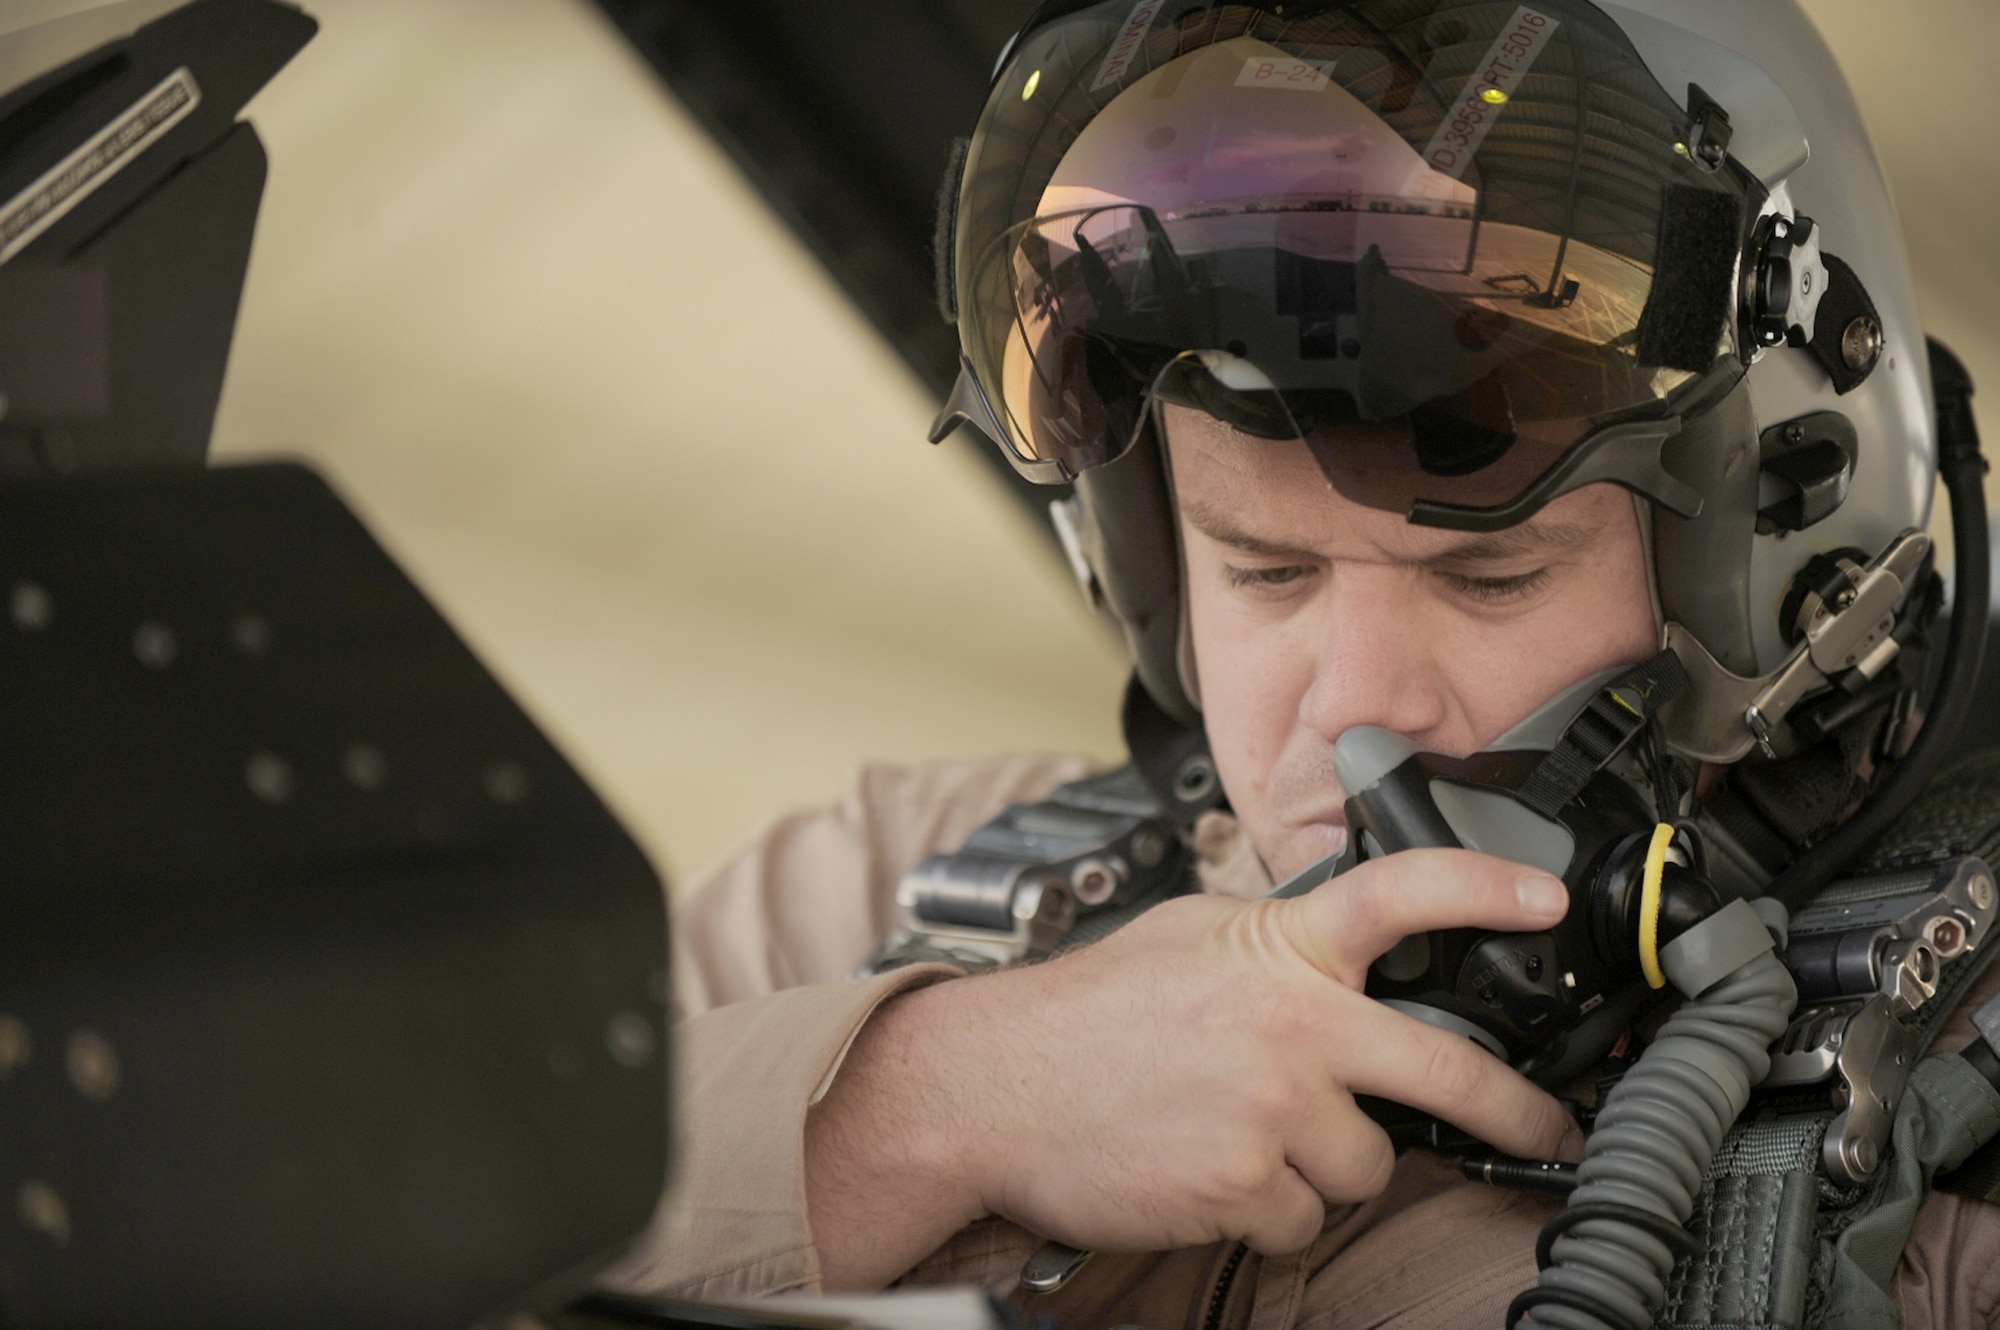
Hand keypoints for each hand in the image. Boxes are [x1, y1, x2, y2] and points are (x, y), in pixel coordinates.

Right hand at [805, 848, 1581, 1286]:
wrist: (989, 1087)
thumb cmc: (1084, 1014)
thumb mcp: (1186, 939)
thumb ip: (1274, 940)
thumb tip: (1344, 949)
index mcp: (1275, 946)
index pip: (1397, 894)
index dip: (1483, 889)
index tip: (1546, 900)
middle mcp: (1288, 1021)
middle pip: (1446, 1072)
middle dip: (1518, 1113)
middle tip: (1553, 1131)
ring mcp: (1271, 1107)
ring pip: (1367, 1166)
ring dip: (1323, 1165)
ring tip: (1246, 1138)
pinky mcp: (1244, 1185)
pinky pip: (1304, 1220)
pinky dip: (1269, 1210)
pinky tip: (1210, 1173)